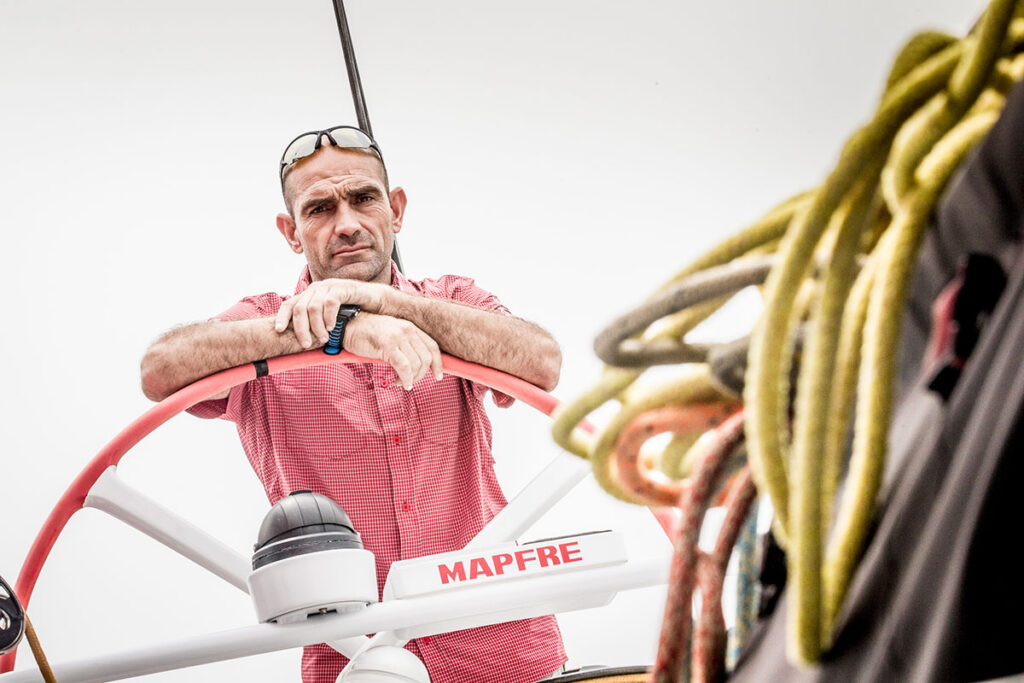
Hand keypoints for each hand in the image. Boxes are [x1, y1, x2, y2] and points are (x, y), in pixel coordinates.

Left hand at [274, 279, 390, 347]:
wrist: (375, 301)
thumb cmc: (352, 310)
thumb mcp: (330, 317)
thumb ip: (316, 323)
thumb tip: (301, 341)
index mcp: (310, 295)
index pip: (289, 304)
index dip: (281, 317)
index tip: (279, 331)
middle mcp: (317, 289)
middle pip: (299, 308)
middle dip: (301, 329)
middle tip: (306, 344)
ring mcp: (329, 287)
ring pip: (313, 307)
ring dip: (316, 326)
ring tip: (323, 339)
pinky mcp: (343, 288)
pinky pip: (330, 303)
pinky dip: (329, 317)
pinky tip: (332, 327)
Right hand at [343, 313, 443, 388]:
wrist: (347, 326)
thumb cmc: (366, 333)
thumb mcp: (391, 335)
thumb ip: (404, 346)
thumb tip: (415, 365)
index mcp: (410, 327)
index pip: (432, 346)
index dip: (437, 363)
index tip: (437, 375)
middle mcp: (407, 330)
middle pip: (426, 358)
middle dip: (421, 375)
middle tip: (410, 382)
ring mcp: (398, 337)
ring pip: (416, 364)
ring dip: (411, 378)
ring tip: (401, 382)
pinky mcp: (387, 345)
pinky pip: (404, 367)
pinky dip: (405, 378)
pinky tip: (400, 382)